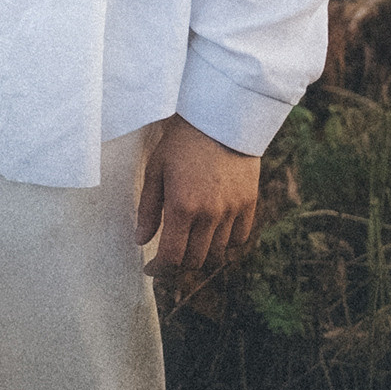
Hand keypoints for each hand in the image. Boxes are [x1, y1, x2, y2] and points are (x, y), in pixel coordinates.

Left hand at [136, 115, 260, 280]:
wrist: (221, 119)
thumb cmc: (182, 142)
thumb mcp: (156, 170)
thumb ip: (147, 209)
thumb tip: (140, 240)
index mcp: (182, 207)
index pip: (171, 256)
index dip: (159, 270)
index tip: (151, 269)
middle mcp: (209, 214)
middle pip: (195, 260)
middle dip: (178, 265)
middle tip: (168, 258)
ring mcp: (232, 211)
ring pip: (217, 254)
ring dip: (201, 256)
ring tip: (190, 246)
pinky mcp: (249, 204)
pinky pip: (239, 239)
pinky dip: (225, 244)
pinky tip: (213, 236)